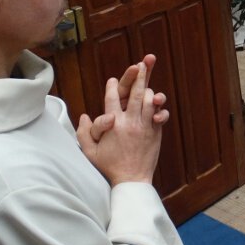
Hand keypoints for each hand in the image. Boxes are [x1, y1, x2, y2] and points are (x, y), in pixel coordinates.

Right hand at [77, 57, 168, 185]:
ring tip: (148, 79)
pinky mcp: (155, 132)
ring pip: (149, 101)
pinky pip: (159, 114)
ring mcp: (145, 126)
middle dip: (138, 77)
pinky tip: (157, 100)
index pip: (112, 99)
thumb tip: (84, 116)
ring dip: (148, 89)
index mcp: (114, 124)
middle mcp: (130, 122)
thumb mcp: (89, 152)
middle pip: (135, 93)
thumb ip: (84, 132)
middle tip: (140, 64)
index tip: (112, 80)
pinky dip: (159, 106)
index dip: (112, 87)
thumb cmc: (109, 166)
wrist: (132, 180)